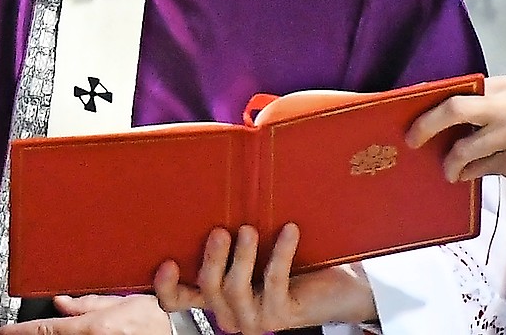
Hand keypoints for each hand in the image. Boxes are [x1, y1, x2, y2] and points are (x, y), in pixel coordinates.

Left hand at [0, 294, 170, 334]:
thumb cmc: (154, 323)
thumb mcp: (122, 302)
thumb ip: (88, 304)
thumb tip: (61, 303)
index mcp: (92, 328)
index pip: (43, 331)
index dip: (17, 333)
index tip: (1, 333)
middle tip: (11, 333)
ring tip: (33, 332)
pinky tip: (59, 333)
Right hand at [154, 225, 376, 333]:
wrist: (338, 286)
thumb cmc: (291, 262)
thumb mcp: (253, 247)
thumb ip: (230, 235)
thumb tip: (211, 186)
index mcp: (216, 296)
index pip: (178, 300)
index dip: (167, 287)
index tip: (167, 261)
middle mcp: (230, 312)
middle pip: (208, 288)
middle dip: (211, 259)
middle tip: (220, 230)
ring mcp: (255, 319)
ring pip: (235, 289)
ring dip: (242, 257)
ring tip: (250, 230)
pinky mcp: (281, 316)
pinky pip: (273, 282)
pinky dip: (280, 252)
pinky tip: (289, 231)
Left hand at [406, 74, 505, 198]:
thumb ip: (485, 105)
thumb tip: (437, 113)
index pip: (459, 88)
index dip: (430, 102)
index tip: (410, 114)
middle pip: (454, 108)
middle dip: (426, 125)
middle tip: (412, 140)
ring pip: (464, 146)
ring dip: (450, 162)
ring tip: (449, 170)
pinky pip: (479, 167)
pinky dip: (468, 173)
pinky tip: (468, 176)